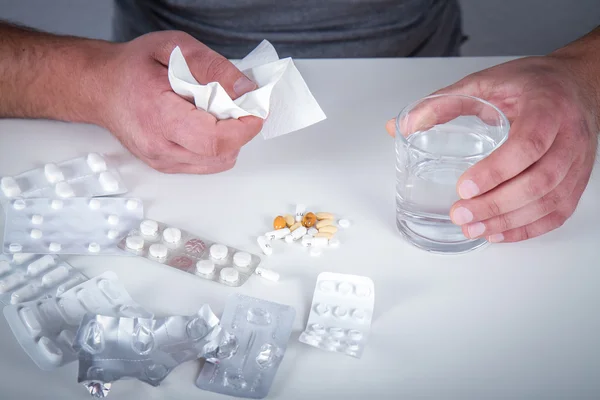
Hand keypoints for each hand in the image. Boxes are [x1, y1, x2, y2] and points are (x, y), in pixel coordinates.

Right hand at [100, 31, 262, 173]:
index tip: (255, 111)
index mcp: (159, 115)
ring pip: (216, 162)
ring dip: (229, 140)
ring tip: (218, 114)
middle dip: (239, 131)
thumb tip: (245, 89)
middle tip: (239, 107)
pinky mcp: (165, 166)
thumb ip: (213, 67)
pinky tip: (206, 125)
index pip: (214, 139)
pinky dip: (216, 146)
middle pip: (220, 154)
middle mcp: (159, 146)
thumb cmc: (132, 68)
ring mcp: (161, 160)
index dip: (244, 128)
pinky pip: (205, 164)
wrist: (100, 87)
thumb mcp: (174, 48)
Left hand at [387, 55, 598, 242]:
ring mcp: (577, 161)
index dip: (498, 169)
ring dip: (509, 221)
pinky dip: (528, 228)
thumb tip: (402, 126)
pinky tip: (499, 233)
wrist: (576, 83)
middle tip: (461, 214)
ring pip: (550, 201)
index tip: (465, 187)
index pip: (529, 143)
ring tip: (472, 228)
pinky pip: (558, 212)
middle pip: (541, 180)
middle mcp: (569, 136)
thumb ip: (442, 103)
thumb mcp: (485, 82)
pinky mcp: (577, 180)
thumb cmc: (532, 83)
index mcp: (547, 107)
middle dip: (497, 204)